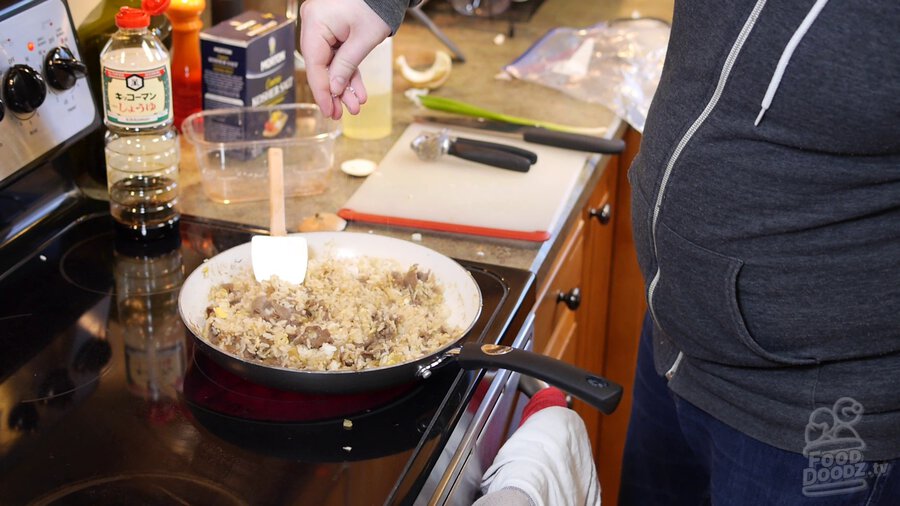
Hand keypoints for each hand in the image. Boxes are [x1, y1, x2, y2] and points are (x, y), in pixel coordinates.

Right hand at [299, 0, 390, 119]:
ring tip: (355, 106)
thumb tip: (333, 90)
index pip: (314, 65)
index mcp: (315, 23)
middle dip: (334, 92)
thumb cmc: (377, 6)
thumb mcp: (363, 41)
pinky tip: (357, 91)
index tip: (328, 111)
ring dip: (343, 85)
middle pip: (320, 66)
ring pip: (330, 63)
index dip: (321, 91)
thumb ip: (346, 67)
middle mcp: (313, 23)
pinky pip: (337, 54)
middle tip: (340, 115)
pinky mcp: (332, 29)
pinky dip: (348, 71)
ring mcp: (322, 26)